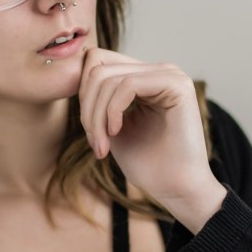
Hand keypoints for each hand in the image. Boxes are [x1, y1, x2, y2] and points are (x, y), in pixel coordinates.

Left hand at [78, 46, 224, 228]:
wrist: (176, 189)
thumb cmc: (148, 164)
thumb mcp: (112, 127)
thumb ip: (99, 101)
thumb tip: (74, 75)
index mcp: (145, 77)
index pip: (97, 62)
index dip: (83, 94)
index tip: (90, 132)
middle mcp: (159, 70)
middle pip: (97, 66)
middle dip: (87, 107)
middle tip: (95, 142)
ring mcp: (170, 74)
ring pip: (108, 77)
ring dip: (96, 115)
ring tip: (102, 145)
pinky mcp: (177, 85)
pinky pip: (127, 85)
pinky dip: (112, 111)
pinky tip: (116, 132)